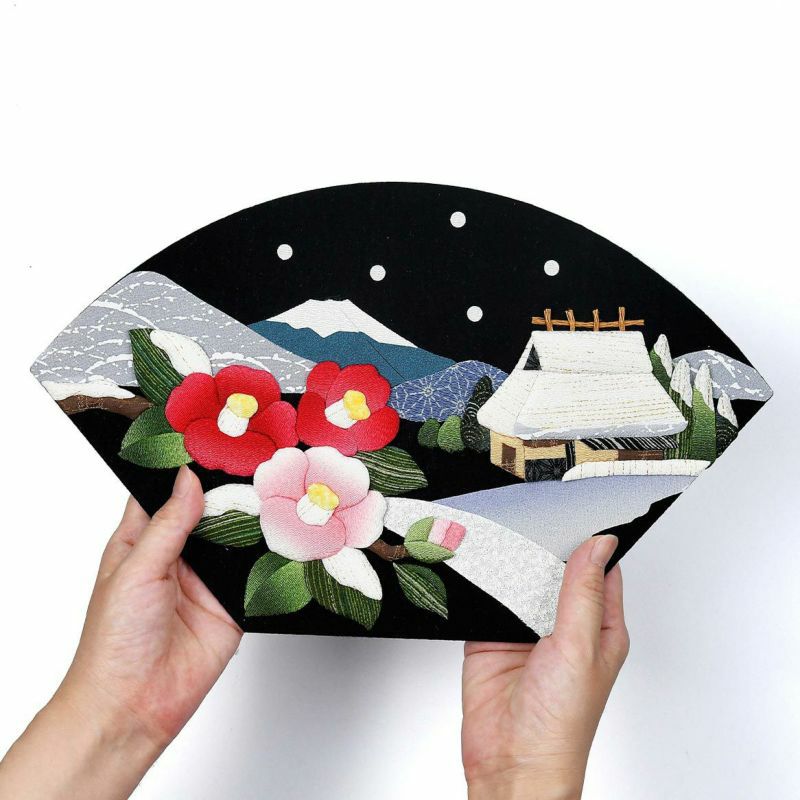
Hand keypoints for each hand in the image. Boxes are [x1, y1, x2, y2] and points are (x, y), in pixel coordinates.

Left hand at [0, 466, 242, 798]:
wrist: (134, 706)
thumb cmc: (114, 643)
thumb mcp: (136, 571)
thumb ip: (169, 525)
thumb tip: (188, 480)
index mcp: (143, 541)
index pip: (165, 493)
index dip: (183, 469)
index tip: (210, 442)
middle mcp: (177, 556)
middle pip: (208, 511)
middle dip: (228, 492)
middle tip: (253, 463)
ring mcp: (207, 579)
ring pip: (235, 539)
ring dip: (251, 523)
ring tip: (274, 492)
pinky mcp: (233, 603)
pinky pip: (256, 573)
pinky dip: (270, 558)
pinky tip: (283, 536)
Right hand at [462, 534, 628, 799]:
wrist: (509, 763)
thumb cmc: (560, 725)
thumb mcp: (579, 647)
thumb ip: (583, 592)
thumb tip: (599, 545)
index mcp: (599, 628)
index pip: (600, 570)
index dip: (593, 541)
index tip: (581, 509)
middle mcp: (564, 627)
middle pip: (556, 570)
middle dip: (545, 546)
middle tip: (534, 514)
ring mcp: (526, 630)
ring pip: (521, 580)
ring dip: (513, 564)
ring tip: (506, 534)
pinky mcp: (492, 636)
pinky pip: (489, 597)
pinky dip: (485, 581)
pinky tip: (482, 565)